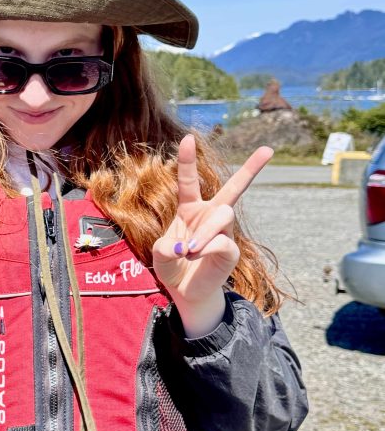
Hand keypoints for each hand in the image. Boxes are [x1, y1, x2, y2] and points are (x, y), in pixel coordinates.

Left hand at [152, 134, 272, 336]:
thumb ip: (166, 247)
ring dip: (204, 232)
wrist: (185, 292)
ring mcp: (224, 232)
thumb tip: (187, 247)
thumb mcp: (160, 254)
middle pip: (234, 188)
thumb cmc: (172, 267)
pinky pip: (222, 242)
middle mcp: (210, 215)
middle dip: (251, 168)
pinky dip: (205, 248)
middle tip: (269, 149)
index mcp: (190, 209)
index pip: (189, 181)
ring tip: (188, 250)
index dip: (188, 160)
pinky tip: (195, 256)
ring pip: (223, 216)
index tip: (188, 138)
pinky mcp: (231, 250)